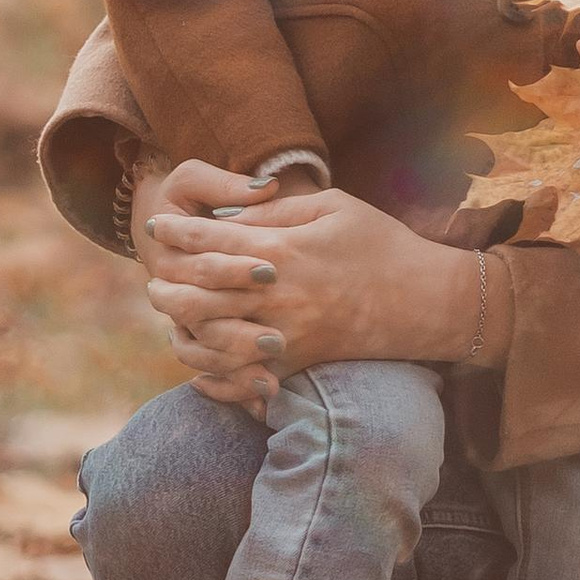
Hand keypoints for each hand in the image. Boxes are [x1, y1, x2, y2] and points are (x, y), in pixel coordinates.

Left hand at [138, 173, 479, 389]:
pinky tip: (197, 361)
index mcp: (284, 251)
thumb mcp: (333, 207)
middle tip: (153, 272)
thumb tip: (230, 219)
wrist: (425, 299)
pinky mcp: (298, 360)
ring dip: (183, 323)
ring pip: (213, 334)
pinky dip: (214, 371)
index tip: (157, 223)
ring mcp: (286, 332)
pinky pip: (242, 372)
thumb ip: (277, 213)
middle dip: (169, 281)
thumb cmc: (381, 243)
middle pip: (200, 291)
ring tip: (169, 312)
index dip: (178, 231)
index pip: (212, 240)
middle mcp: (278, 295)